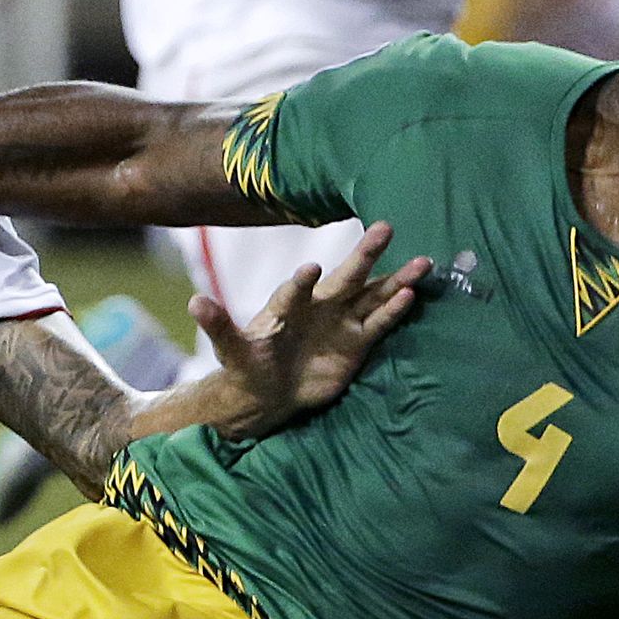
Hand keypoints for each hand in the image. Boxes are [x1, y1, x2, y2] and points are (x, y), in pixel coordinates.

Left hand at [194, 223, 427, 438]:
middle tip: (384, 227)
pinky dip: (395, 310)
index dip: (301, 282)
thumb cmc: (247, 364)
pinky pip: (379, 323)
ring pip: (372, 294)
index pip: (295, 291)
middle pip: (346, 276)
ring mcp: (341, 321)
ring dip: (396, 279)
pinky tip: (413, 294)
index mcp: (288, 305)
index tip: (311, 269)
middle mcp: (319, 305)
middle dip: (365, 254)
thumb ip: (219, 326)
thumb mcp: (231, 350)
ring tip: (423, 261)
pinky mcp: (356, 343)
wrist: (267, 391)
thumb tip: (195, 302)